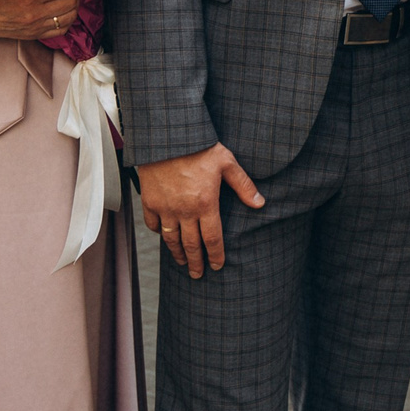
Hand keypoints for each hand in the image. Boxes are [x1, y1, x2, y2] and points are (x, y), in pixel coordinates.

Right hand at [136, 144, 263, 277]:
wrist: (168, 135)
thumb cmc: (199, 146)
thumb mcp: (227, 162)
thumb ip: (243, 185)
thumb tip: (259, 203)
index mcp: (206, 203)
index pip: (212, 239)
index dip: (215, 255)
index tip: (217, 266)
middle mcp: (185, 210)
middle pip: (191, 245)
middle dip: (196, 262)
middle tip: (198, 275)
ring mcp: (165, 207)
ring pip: (171, 239)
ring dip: (177, 253)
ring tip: (182, 262)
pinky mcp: (150, 201)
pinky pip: (153, 224)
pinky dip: (159, 232)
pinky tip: (164, 236)